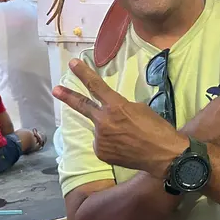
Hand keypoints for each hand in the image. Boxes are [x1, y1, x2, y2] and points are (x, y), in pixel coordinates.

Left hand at [53, 59, 187, 178]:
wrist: (164, 155)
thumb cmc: (157, 128)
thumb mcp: (140, 108)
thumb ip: (120, 106)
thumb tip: (110, 111)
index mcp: (116, 106)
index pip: (96, 86)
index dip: (83, 73)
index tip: (73, 64)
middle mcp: (103, 122)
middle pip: (82, 106)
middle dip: (68, 96)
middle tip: (56, 89)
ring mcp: (100, 139)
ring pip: (99, 129)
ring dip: (108, 130)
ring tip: (127, 137)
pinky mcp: (100, 152)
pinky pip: (101, 143)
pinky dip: (110, 143)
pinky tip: (124, 147)